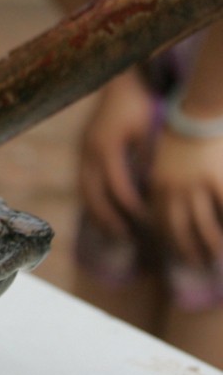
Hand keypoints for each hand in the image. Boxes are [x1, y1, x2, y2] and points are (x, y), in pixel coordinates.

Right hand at [78, 70, 153, 238]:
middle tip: (124, 238)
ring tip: (111, 230)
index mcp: (106, 148)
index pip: (118, 188)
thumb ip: (148, 156)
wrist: (119, 78)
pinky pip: (84, 180)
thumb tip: (151, 186)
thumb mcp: (149, 128)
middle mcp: (88, 152)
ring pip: (84, 190)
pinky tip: (104, 209)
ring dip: (97, 212)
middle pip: (93, 195)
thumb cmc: (139, 101)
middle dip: (108, 219)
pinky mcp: (83, 148)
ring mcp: (82, 150)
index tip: (148, 222)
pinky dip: (93, 198)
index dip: (132, 208)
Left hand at [150, 128, 222, 267]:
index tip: (175, 253)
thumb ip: (166, 183)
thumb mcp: (166, 160)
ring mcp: (196, 186)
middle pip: (179, 229)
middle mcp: (173, 189)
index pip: (160, 221)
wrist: (199, 110)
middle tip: (198, 264)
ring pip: (203, 225)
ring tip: (217, 257)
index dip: (168, 240)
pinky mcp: (217, 180)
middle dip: (187, 250)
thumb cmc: (184, 132)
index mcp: (158, 184)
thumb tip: (173, 206)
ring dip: (211, 245)